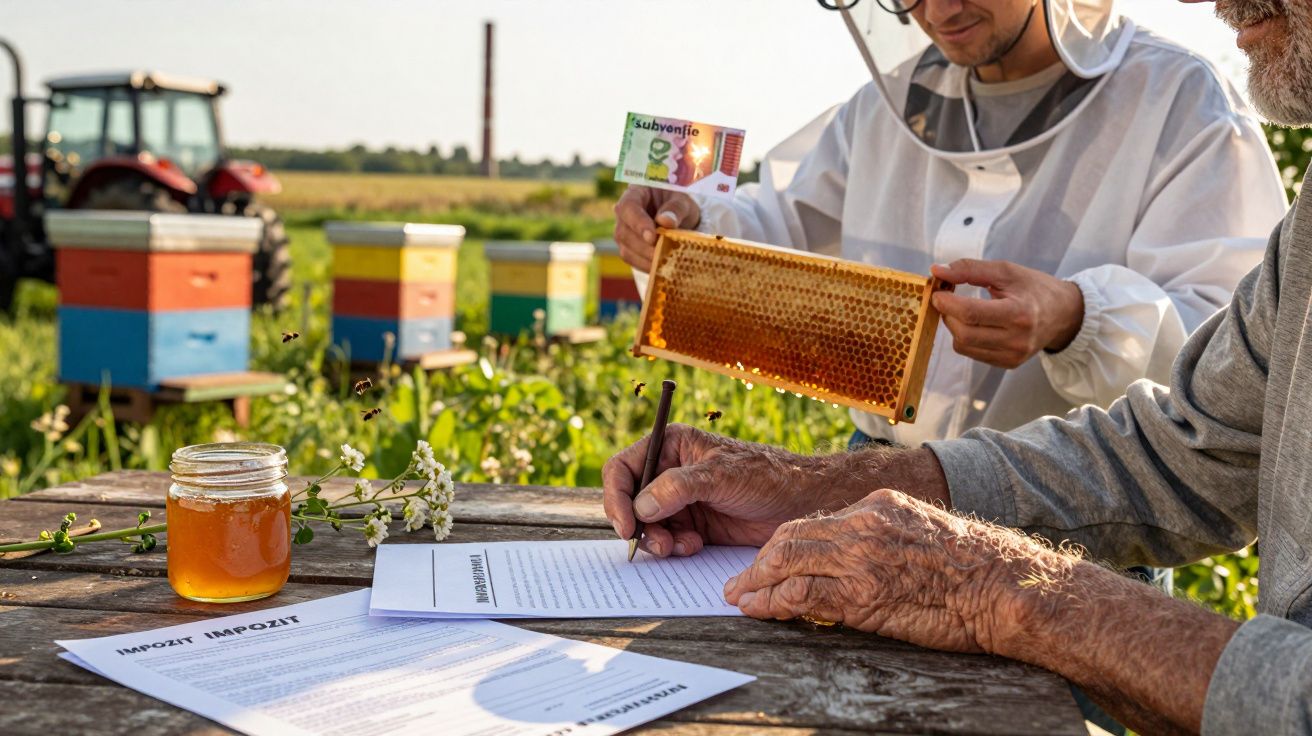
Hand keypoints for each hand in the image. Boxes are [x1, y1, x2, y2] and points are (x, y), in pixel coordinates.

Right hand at [602, 425, 857, 556]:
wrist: (801, 503)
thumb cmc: (766, 476)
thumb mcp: (720, 476)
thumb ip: (678, 488)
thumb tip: (641, 507)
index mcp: (670, 446)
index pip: (623, 469)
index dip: (616, 497)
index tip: (627, 526)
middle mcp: (669, 471)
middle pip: (629, 501)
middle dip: (639, 525)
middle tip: (658, 544)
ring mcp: (679, 500)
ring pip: (646, 525)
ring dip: (657, 540)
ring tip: (682, 546)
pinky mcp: (692, 524)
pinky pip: (666, 539)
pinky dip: (674, 548)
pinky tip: (695, 547)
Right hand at [612, 185, 700, 271]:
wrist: (680, 217)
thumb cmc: (679, 204)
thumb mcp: (683, 201)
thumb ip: (676, 208)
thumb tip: (665, 221)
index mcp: (635, 193)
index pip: (628, 207)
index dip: (638, 223)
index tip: (652, 237)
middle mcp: (624, 214)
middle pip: (624, 232)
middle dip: (643, 246)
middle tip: (662, 254)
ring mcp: (624, 233)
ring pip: (625, 249)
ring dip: (644, 259)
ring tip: (664, 263)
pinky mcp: (629, 248)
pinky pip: (632, 260)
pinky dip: (646, 266)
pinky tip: (661, 267)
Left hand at [724, 488, 1055, 653]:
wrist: (1004, 585)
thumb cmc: (973, 567)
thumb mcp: (919, 530)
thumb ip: (881, 534)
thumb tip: (851, 555)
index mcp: (877, 505)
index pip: (812, 521)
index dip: (782, 543)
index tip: (766, 559)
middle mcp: (863, 523)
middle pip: (790, 536)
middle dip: (757, 561)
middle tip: (737, 582)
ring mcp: (861, 557)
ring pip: (786, 560)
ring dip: (756, 582)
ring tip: (739, 598)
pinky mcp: (863, 594)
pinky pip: (802, 594)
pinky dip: (774, 603)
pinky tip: (761, 610)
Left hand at [930, 259, 1084, 368]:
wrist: (1064, 314)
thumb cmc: (1034, 288)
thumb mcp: (1006, 271)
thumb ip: (970, 269)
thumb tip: (937, 271)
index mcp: (1019, 313)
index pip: (971, 314)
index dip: (947, 303)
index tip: (937, 292)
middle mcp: (1017, 340)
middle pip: (963, 334)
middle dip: (948, 315)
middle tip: (946, 300)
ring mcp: (1013, 356)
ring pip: (963, 346)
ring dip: (954, 327)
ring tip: (962, 310)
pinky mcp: (1008, 364)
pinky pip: (973, 353)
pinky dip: (966, 338)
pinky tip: (976, 324)